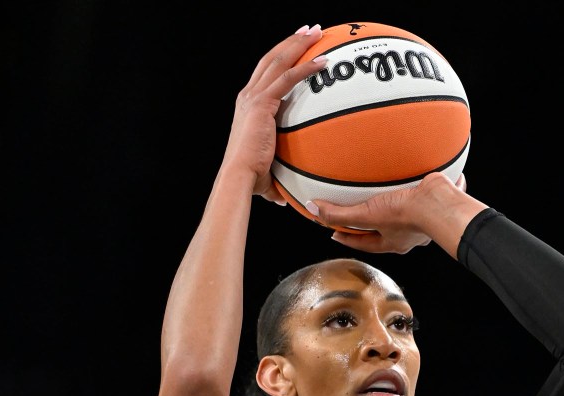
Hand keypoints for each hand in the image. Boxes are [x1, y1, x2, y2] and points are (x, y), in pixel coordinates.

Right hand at [222, 25, 326, 202]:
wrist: (239, 177)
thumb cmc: (250, 180)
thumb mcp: (267, 172)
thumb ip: (278, 177)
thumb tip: (288, 198)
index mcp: (247, 106)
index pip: (265, 74)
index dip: (281, 58)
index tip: (298, 48)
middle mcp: (247, 96)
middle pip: (271, 58)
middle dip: (291, 41)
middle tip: (311, 30)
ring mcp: (253, 97)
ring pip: (278, 61)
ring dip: (299, 43)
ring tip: (317, 32)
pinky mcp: (262, 103)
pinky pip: (288, 78)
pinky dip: (306, 67)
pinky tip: (324, 62)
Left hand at [312, 173, 486, 255]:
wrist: (439, 204)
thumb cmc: (408, 216)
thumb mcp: (367, 216)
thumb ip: (340, 215)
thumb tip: (314, 210)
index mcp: (392, 241)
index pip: (363, 242)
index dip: (347, 237)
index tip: (335, 233)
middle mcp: (406, 232)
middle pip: (382, 228)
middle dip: (370, 221)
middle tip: (357, 212)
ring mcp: (420, 217)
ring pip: (401, 211)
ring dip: (391, 203)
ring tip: (382, 190)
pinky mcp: (430, 200)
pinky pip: (418, 192)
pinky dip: (412, 185)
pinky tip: (408, 172)